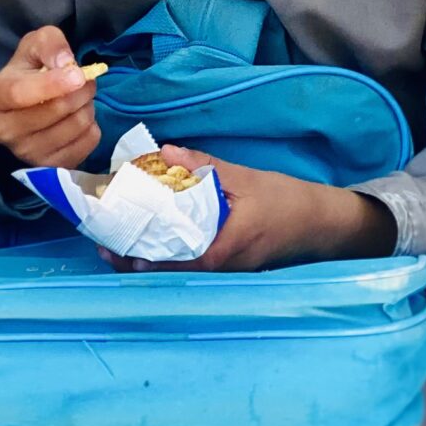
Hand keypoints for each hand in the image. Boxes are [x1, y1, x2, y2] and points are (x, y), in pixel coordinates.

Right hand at [0, 26, 99, 170]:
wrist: (23, 110)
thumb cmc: (28, 74)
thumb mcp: (34, 47)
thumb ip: (49, 44)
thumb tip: (65, 63)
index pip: (21, 94)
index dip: (53, 84)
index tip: (79, 75)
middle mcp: (5, 130)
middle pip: (55, 111)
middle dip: (81, 90)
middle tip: (86, 81)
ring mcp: (26, 152)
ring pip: (75, 127)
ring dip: (88, 107)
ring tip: (82, 99)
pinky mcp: (49, 166)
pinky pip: (87, 144)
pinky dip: (92, 127)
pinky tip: (80, 118)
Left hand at [134, 146, 394, 272]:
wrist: (318, 221)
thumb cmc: (284, 200)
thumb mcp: (244, 178)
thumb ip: (204, 166)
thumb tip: (164, 152)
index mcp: (226, 246)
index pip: (181, 261)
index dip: (149, 259)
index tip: (121, 251)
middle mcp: (223, 266)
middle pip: (173, 272)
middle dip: (138, 264)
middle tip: (107, 251)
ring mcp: (226, 271)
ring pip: (180, 273)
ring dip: (150, 262)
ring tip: (120, 249)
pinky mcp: (227, 267)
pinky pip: (192, 268)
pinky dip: (169, 259)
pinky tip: (153, 246)